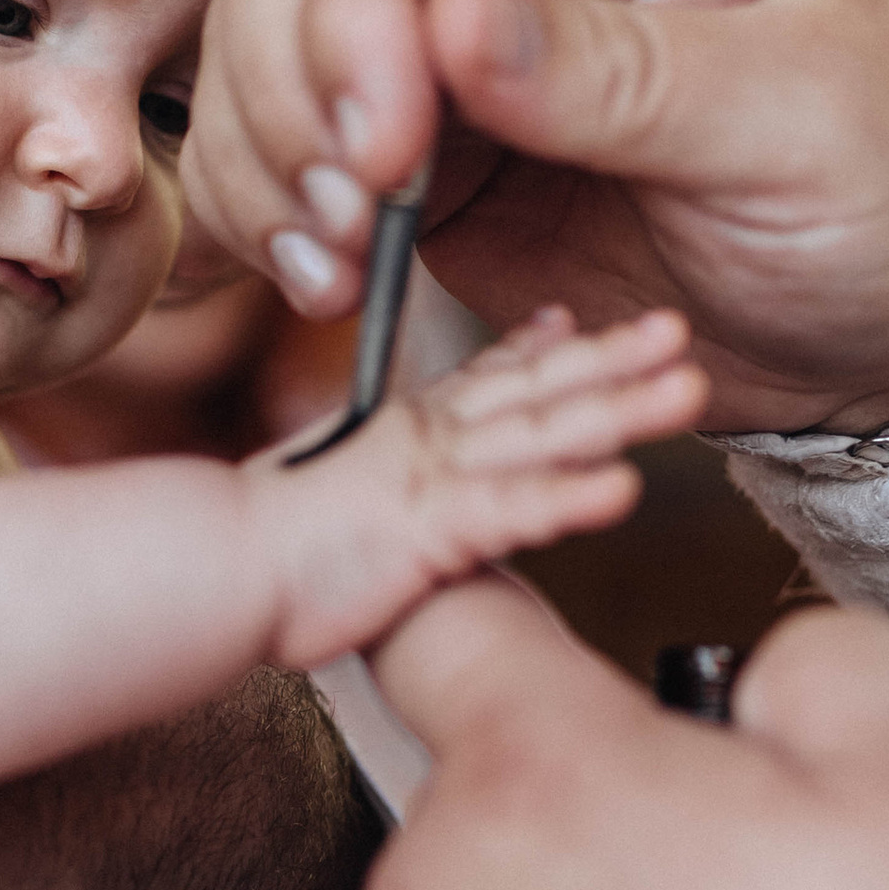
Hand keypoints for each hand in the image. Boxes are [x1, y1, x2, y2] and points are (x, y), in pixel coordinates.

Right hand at [183, 0, 888, 434]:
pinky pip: (284, 152)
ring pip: (268, 35)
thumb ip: (624, 71)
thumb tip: (450, 14)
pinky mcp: (418, 163)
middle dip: (291, 65)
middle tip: (351, 202)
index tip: (387, 136)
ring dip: (262, 146)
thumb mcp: (794, 124)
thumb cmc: (883, 192)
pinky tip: (326, 282)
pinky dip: (268, 212)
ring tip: (332, 262)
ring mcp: (453, 57)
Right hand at [258, 304, 706, 667]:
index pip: (492, 375)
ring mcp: (430, 479)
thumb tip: (416, 455)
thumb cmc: (260, 543)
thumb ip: (386, 458)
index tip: (586, 320)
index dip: (548, 346)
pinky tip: (622, 489)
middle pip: (538, 389)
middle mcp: (429, 441)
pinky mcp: (424, 531)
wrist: (201, 569)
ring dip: (616, 412)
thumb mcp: (334, 485)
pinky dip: (563, 498)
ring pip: (539, 437)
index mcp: (412, 431)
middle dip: (614, 359)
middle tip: (676, 330)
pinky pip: (506, 513)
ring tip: (686, 392)